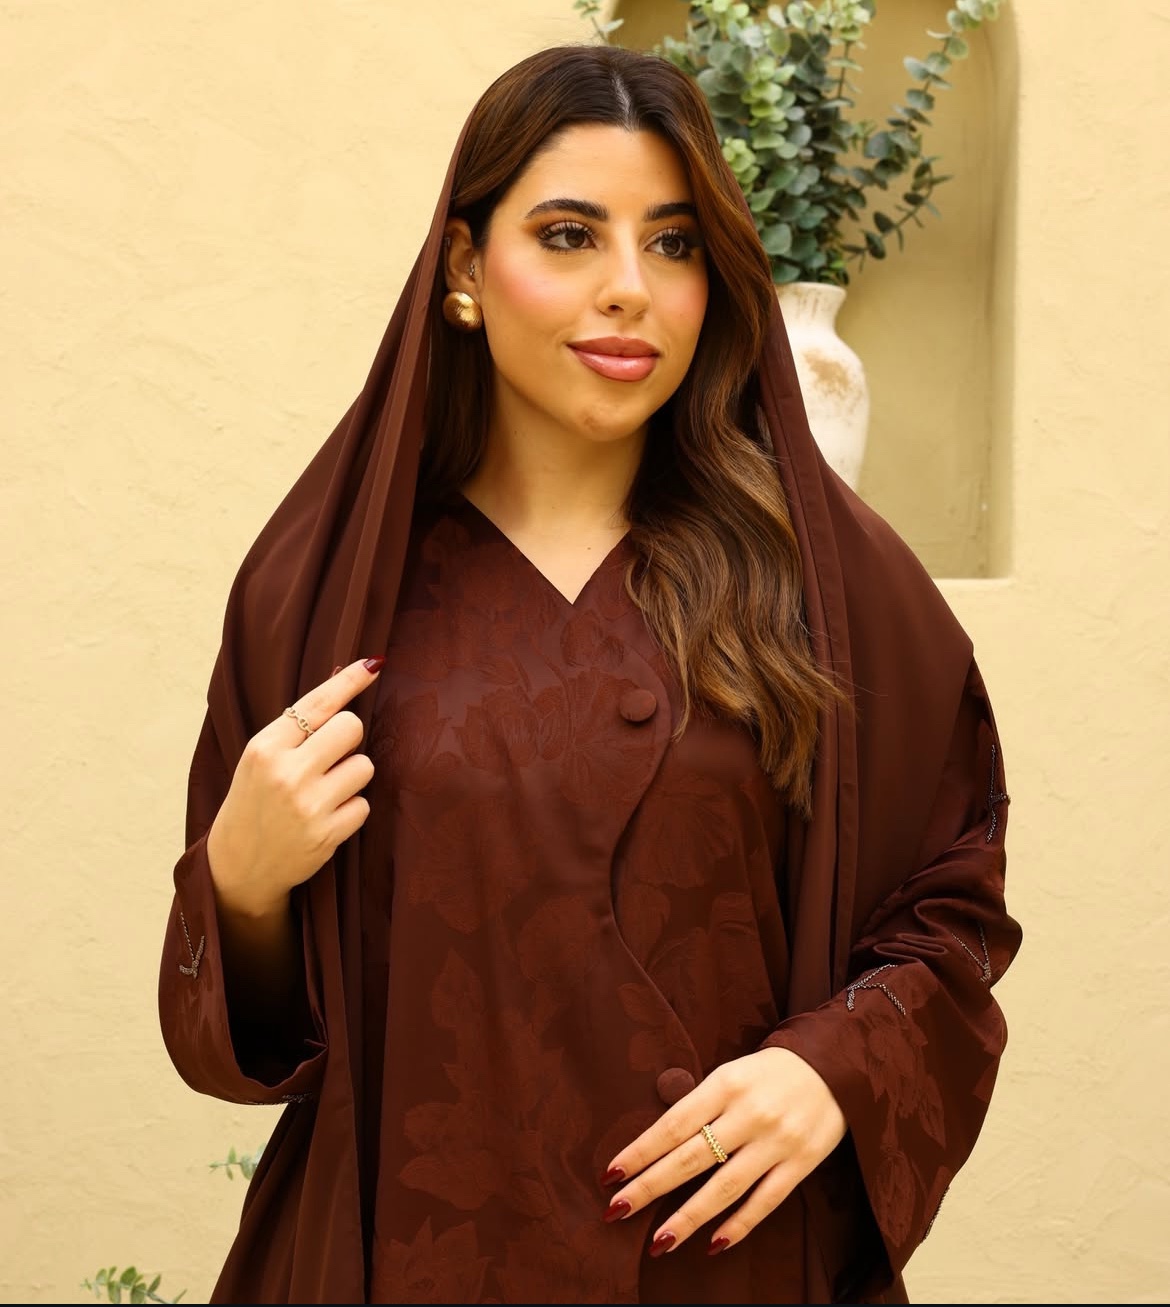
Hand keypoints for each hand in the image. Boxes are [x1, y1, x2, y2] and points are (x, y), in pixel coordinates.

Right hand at [206, 657, 383, 917]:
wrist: (239, 864)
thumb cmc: (255, 800)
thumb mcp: (261, 757)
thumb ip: (297, 729)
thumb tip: (344, 685)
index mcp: (265, 747)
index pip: (318, 703)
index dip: (349, 681)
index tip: (374, 665)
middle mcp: (286, 773)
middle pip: (351, 728)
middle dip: (348, 739)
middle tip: (330, 757)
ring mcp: (308, 806)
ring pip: (364, 766)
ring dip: (352, 777)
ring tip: (325, 792)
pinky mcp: (326, 835)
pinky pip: (364, 805)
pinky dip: (351, 810)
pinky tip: (327, 817)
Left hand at [601, 1047, 846, 1257]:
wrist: (834, 1066)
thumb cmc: (769, 1072)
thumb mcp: (731, 1072)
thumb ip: (701, 1103)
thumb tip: (659, 1142)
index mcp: (725, 1084)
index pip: (673, 1124)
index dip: (640, 1151)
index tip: (610, 1175)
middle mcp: (748, 1114)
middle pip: (691, 1158)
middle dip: (650, 1187)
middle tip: (616, 1211)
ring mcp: (776, 1142)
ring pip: (724, 1188)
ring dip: (688, 1218)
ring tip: (658, 1242)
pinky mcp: (801, 1164)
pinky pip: (765, 1201)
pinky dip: (738, 1225)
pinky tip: (713, 1244)